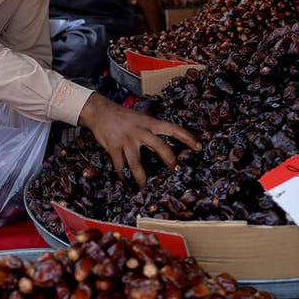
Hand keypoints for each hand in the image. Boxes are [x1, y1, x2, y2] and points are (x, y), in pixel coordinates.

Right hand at [78, 93, 199, 188]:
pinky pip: (120, 166)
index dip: (187, 137)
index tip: (198, 147)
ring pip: (137, 163)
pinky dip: (123, 175)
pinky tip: (125, 182)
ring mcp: (127, 140)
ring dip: (142, 177)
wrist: (100, 111)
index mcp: (150, 123)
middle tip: (176, 170)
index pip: (173, 129)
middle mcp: (140, 131)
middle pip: (160, 146)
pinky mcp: (114, 147)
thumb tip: (163, 150)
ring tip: (145, 187)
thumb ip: (151, 133)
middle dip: (169, 160)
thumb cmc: (123, 116)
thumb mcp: (141, 120)